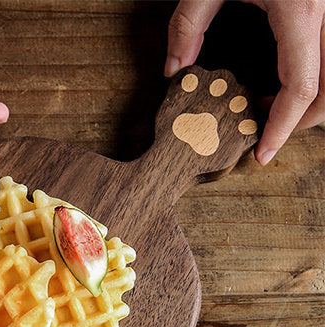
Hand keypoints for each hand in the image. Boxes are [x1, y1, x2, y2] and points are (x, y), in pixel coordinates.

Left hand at [164, 0, 324, 164]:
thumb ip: (188, 25)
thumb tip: (175, 68)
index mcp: (302, 13)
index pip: (301, 88)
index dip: (283, 127)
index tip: (262, 154)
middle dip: (302, 122)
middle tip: (266, 137)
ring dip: (310, 103)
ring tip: (270, 112)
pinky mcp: (323, 10)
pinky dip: (310, 79)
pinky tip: (279, 81)